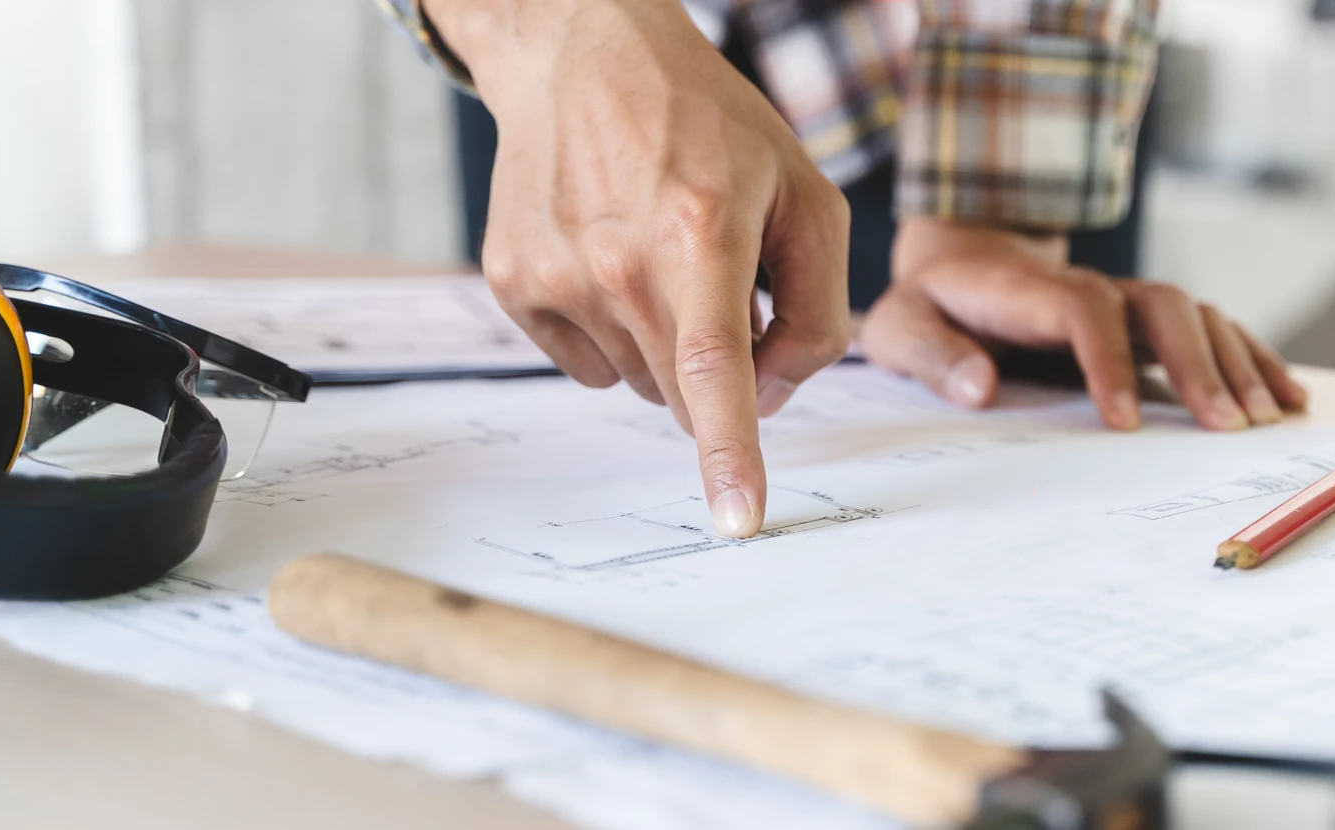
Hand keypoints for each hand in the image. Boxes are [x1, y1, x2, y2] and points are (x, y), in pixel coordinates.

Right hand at [429, 0, 851, 535]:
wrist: (583, 57)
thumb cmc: (711, 126)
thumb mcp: (806, 194)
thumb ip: (819, 308)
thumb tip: (774, 397)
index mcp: (701, 232)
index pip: (717, 365)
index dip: (731, 452)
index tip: (739, 521)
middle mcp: (619, 261)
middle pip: (690, 390)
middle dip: (726, 366)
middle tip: (726, 281)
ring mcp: (556, 275)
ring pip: (643, 382)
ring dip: (669, 345)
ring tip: (663, 252)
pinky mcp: (515, 283)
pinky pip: (590, 363)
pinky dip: (616, 331)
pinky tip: (613, 258)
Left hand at [864, 218, 1305, 428]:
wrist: (958, 264)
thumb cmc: (930, 306)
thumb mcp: (900, 327)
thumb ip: (932, 355)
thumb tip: (980, 387)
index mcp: (1026, 291)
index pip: (1082, 309)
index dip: (1107, 360)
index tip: (1123, 422)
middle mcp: (1088, 286)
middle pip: (1161, 304)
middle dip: (1198, 364)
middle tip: (1227, 427)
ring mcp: (1123, 300)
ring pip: (1195, 314)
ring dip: (1235, 363)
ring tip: (1264, 420)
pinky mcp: (1144, 322)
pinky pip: (1208, 330)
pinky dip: (1250, 358)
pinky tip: (1284, 397)